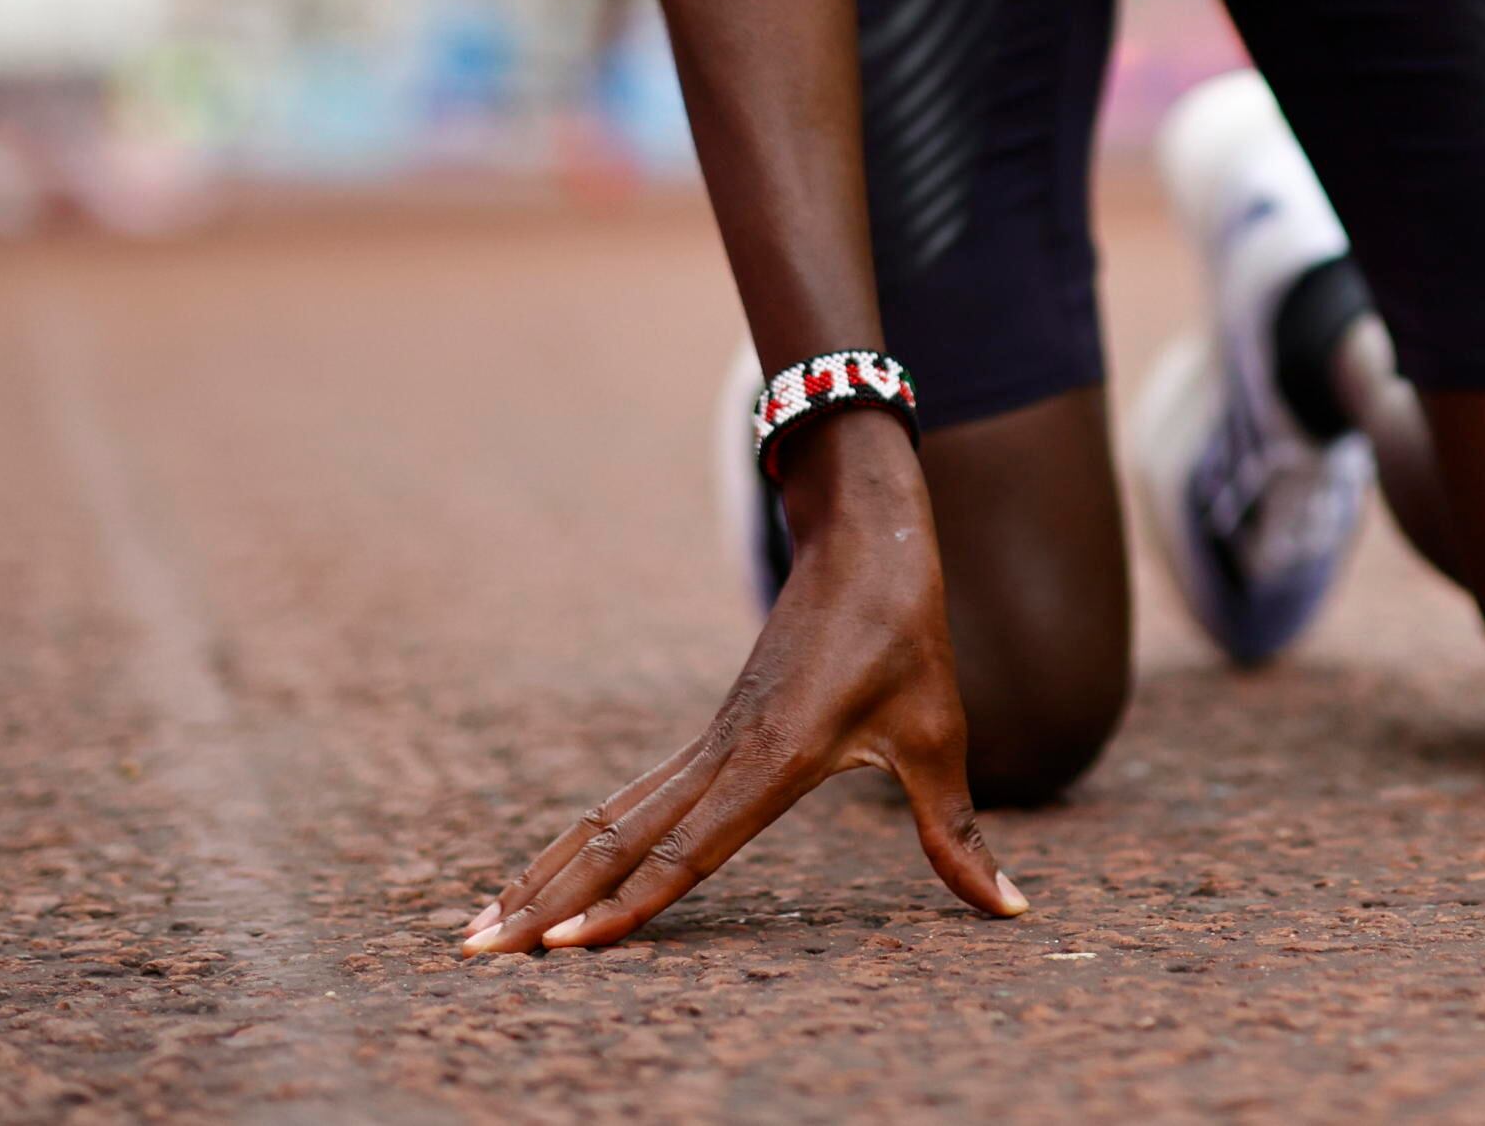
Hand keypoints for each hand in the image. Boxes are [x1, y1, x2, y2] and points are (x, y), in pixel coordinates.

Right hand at [464, 410, 1027, 951]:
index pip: (689, 850)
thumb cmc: (905, 630)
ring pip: (609, 820)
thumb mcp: (939, 733)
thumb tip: (1010, 909)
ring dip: (544, 873)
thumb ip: (956, 832)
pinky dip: (579, 843)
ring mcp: (712, 743)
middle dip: (546, 901)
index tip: (566, 947)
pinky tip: (545, 876)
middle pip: (618, 841)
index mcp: (775, 758)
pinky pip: (631, 800)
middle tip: (475, 953)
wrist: (862, 530)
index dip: (630, 903)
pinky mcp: (713, 735)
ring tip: (480, 929)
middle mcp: (727, 753)